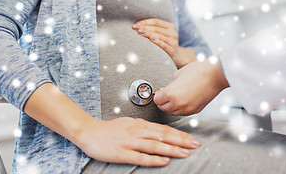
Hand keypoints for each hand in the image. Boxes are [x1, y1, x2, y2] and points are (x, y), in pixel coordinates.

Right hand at [77, 117, 200, 165]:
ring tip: (185, 153)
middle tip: (195, 145)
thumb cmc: (109, 129)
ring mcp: (130, 142)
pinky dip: (154, 159)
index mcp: (139, 124)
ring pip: (155, 146)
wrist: (89, 132)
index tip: (192, 138)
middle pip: (163, 136)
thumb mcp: (129, 122)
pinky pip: (141, 157)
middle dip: (181, 141)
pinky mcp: (122, 153)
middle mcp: (137, 131)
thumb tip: (156, 130)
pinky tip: (164, 161)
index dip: (179, 134)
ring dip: (171, 149)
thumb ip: (143, 126)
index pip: (163, 129)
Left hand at [132, 18, 195, 67]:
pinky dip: (157, 41)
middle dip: (144, 27)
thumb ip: (153, 30)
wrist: (178, 56)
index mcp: (170, 26)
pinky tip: (151, 39)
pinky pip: (164, 45)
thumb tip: (138, 27)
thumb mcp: (162, 35)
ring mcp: (173, 41)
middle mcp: (172, 33)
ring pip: (159, 35)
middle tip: (135, 28)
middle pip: (157, 28)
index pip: (156, 21)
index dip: (146, 22)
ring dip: (148, 33)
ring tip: (139, 32)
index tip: (136, 24)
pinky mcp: (172, 50)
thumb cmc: (166, 44)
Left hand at [154, 56, 229, 115]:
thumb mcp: (176, 75)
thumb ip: (168, 86)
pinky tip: (183, 99)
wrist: (215, 75)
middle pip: (163, 108)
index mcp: (171, 94)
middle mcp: (178, 104)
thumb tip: (164, 92)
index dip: (158, 95)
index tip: (160, 92)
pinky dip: (181, 108)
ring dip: (171, 106)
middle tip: (165, 94)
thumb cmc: (197, 71)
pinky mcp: (195, 110)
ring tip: (175, 96)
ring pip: (173, 112)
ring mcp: (187, 109)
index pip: (157, 100)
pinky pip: (183, 112)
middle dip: (163, 102)